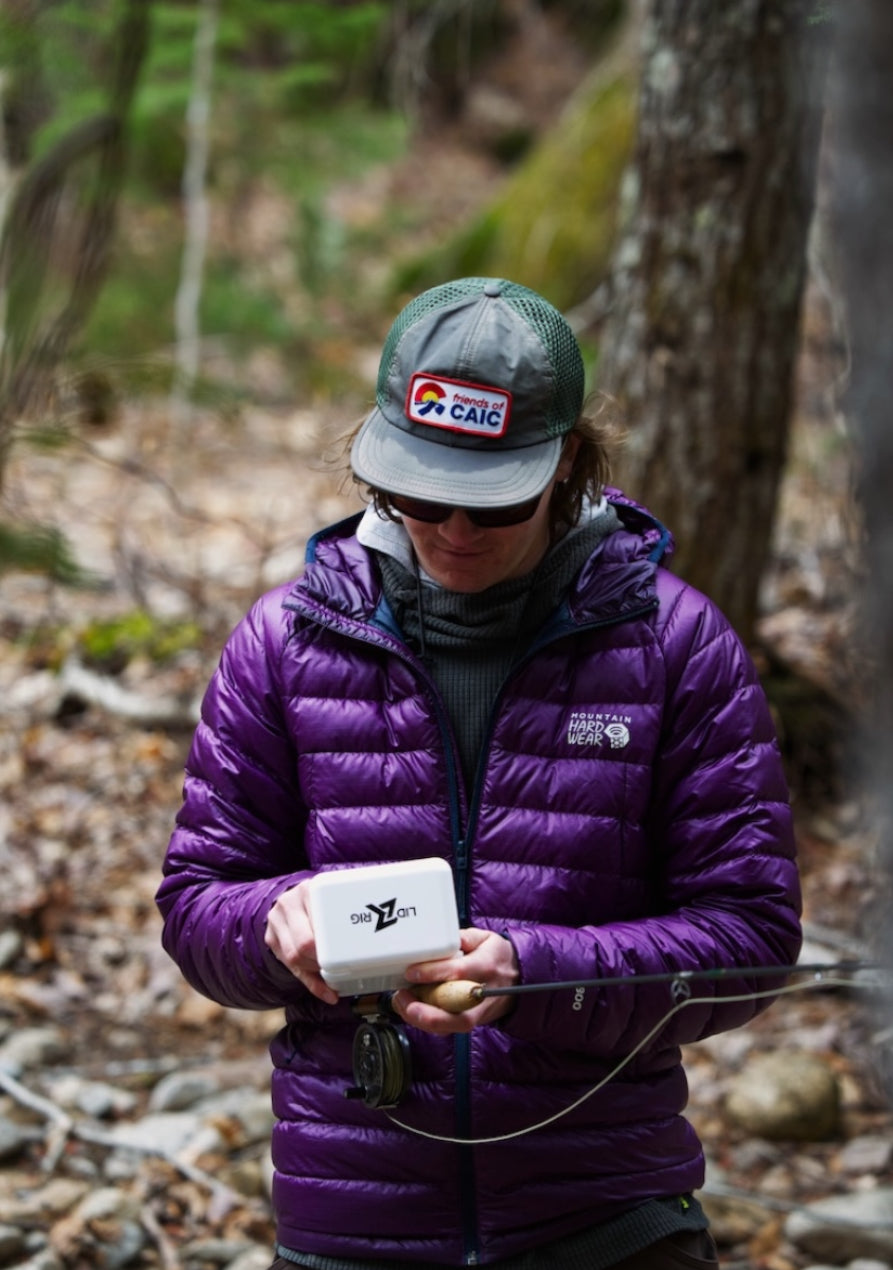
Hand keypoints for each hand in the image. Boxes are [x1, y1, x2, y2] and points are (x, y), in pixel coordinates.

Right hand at [264, 881, 338, 1004]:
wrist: (294, 899)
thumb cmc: (321, 901)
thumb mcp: (333, 897)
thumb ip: (347, 910)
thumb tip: (382, 933)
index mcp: (307, 890)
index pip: (319, 922)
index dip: (332, 943)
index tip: (348, 952)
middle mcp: (288, 904)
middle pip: (304, 944)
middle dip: (323, 961)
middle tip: (340, 967)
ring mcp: (276, 921)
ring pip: (294, 957)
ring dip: (316, 972)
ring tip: (333, 975)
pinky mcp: (271, 938)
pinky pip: (290, 968)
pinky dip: (311, 984)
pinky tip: (327, 992)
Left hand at [390, 927, 518, 1034]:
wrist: (519, 978)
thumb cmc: (497, 956)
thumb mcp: (485, 937)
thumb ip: (463, 937)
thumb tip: (443, 937)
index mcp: (486, 966)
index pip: (458, 972)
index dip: (432, 973)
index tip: (411, 972)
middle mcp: (483, 993)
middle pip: (455, 1012)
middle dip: (425, 1011)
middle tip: (403, 999)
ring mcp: (478, 1011)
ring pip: (451, 1026)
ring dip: (422, 1019)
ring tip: (403, 1004)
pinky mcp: (473, 1021)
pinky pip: (449, 1028)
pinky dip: (428, 1023)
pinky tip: (413, 1010)